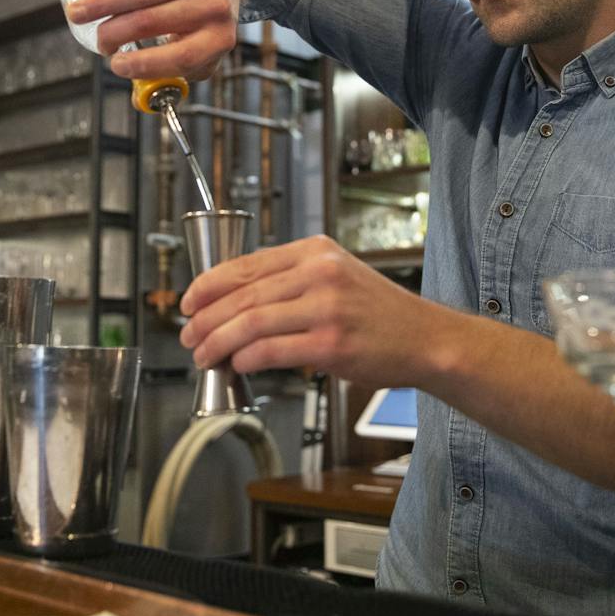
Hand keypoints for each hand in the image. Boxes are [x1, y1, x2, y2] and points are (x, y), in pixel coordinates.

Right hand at [66, 0, 244, 81]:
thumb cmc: (208, 17)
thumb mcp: (205, 50)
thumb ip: (176, 74)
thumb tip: (138, 98)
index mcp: (220, 37)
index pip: (181, 56)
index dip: (144, 65)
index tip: (116, 66)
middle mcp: (213, 5)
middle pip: (151, 22)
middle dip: (114, 35)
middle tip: (100, 43)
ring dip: (101, 3)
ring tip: (77, 13)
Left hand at [178, 234, 446, 387]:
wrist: (425, 339)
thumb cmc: (378, 314)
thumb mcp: (336, 276)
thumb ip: (292, 281)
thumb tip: (234, 303)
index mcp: (315, 251)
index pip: (246, 264)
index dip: (208, 285)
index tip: (188, 302)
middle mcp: (319, 273)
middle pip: (242, 295)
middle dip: (205, 318)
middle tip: (189, 335)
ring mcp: (326, 308)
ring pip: (250, 322)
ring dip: (218, 341)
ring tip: (204, 355)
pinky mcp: (331, 344)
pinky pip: (271, 350)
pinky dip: (246, 359)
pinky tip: (237, 364)